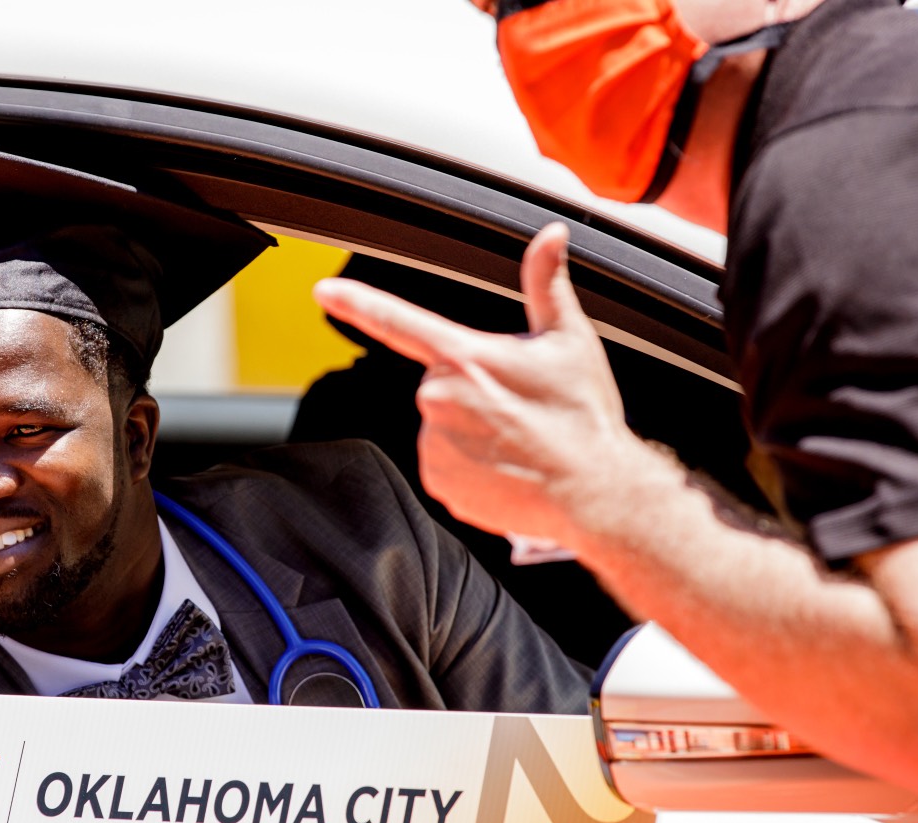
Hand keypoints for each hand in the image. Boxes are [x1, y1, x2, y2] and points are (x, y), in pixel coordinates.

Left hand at [312, 223, 639, 544]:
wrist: (594, 493)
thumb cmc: (583, 418)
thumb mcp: (569, 341)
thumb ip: (547, 283)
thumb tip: (552, 235)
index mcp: (465, 357)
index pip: (396, 321)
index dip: (355, 302)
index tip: (323, 289)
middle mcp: (439, 400)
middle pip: (439, 382)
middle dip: (471, 388)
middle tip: (517, 405)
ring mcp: (434, 445)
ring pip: (440, 426)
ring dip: (468, 429)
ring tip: (514, 440)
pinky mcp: (438, 483)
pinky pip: (443, 465)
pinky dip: (467, 466)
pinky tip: (502, 467)